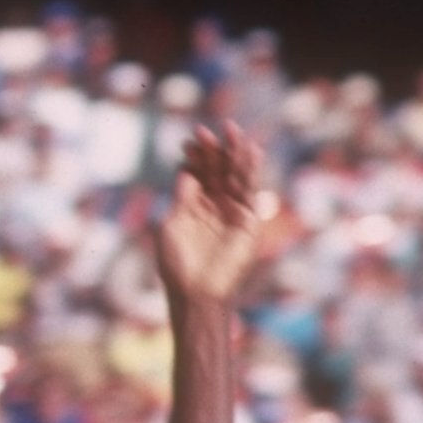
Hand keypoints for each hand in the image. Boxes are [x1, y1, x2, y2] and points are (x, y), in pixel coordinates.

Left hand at [158, 122, 277, 304]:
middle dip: (212, 149)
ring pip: (235, 175)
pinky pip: (251, 191)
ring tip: (231, 130)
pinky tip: (250, 150)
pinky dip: (251, 170)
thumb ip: (181, 198)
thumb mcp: (171, 225)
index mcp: (194, 204)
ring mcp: (232, 210)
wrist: (196, 293)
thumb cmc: (177, 265)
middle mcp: (214, 204)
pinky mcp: (248, 220)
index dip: (194, 156)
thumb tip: (185, 171)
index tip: (187, 141)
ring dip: (234, 152)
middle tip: (204, 130)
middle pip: (217, 169)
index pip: (197, 171)